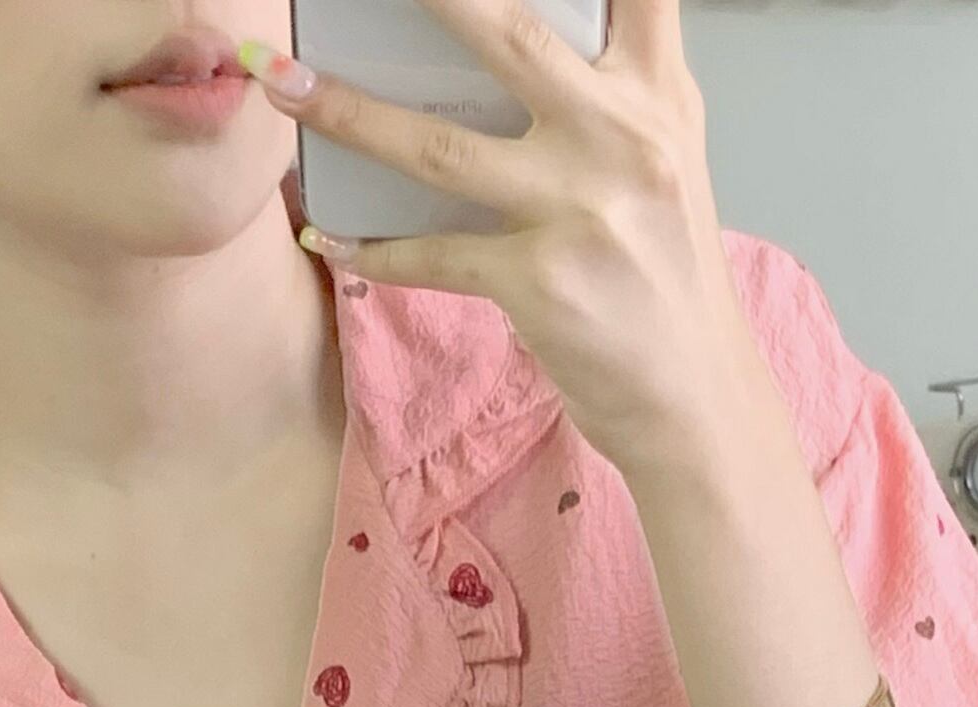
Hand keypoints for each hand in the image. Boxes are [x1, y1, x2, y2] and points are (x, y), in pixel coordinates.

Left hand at [254, 0, 762, 476]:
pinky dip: (377, 249)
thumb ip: (616, 86)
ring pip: (439, 148)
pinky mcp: (544, 286)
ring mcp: (581, 212)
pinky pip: (436, 256)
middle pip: (509, 33)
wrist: (696, 398)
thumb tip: (519, 31)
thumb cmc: (667, 273)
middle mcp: (624, 140)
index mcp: (657, 94)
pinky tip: (331, 235)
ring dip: (347, 113)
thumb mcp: (669, 157)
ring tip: (281, 85)